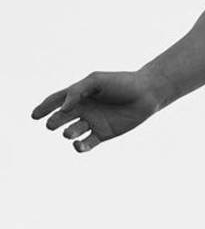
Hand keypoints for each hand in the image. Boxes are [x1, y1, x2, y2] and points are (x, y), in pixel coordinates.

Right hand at [32, 71, 160, 152]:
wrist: (146, 92)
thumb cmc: (121, 83)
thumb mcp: (96, 81)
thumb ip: (77, 91)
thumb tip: (63, 107)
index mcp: (79, 94)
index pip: (56, 101)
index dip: (44, 108)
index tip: (34, 115)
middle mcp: (83, 109)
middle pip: (61, 118)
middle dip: (54, 122)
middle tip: (53, 124)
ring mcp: (92, 122)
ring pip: (72, 131)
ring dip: (68, 133)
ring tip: (69, 132)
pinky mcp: (103, 134)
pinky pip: (86, 143)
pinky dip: (80, 147)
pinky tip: (78, 145)